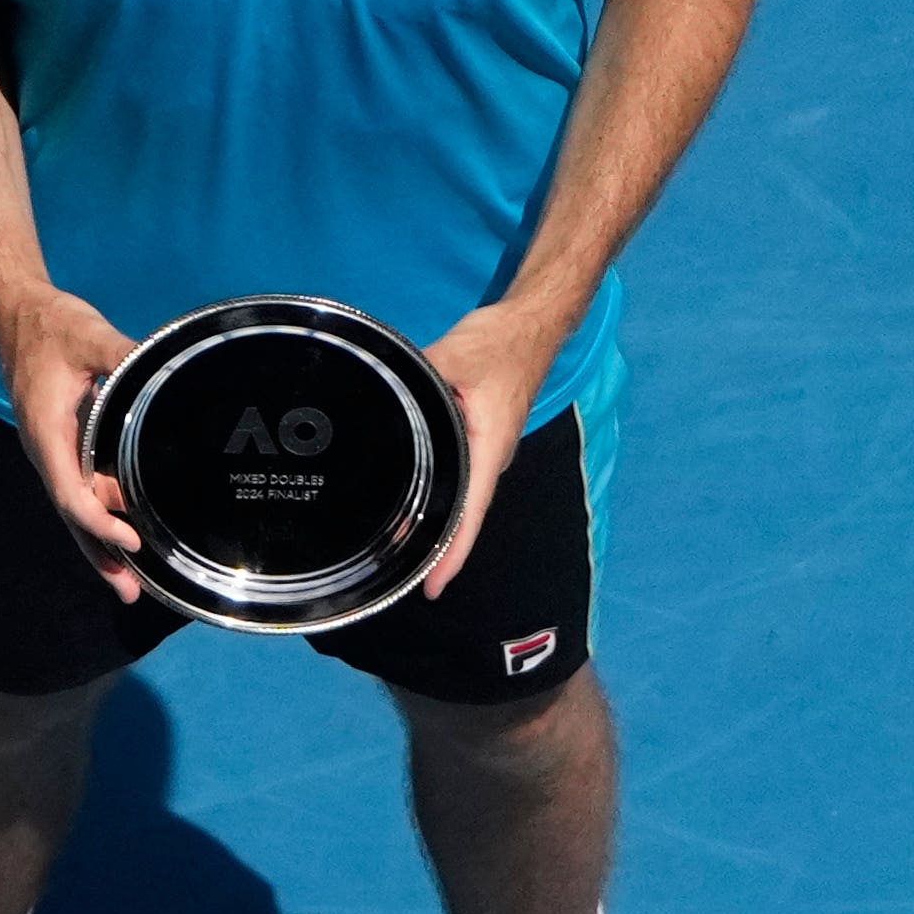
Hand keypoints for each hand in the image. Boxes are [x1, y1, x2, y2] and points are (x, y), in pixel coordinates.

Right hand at [0, 285, 144, 594]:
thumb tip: (161, 370)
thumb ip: (123, 356)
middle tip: (130, 592)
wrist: (17, 315)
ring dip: (99, 546)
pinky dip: (98, 520)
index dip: (99, 521)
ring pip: (75, 510)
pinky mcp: (62, 446)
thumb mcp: (89, 336)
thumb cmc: (50, 327)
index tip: (130, 539)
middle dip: (99, 555)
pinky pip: (79, 491)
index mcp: (46, 433)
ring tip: (127, 586)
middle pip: (71, 516)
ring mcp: (53, 452)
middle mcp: (45, 451)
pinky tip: (119, 539)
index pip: (70, 491)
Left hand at [411, 294, 569, 601]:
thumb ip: (417, 375)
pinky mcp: (480, 439)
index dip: (451, 554)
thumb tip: (380, 390)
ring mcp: (487, 451)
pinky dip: (439, 497)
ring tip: (400, 554)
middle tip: (398, 580)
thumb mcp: (455, 354)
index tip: (432, 589)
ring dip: (436, 525)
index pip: (469, 512)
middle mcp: (491, 458)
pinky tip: (415, 506)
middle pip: (463, 516)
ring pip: (460, 498)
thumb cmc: (502, 343)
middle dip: (436, 551)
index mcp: (489, 448)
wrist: (532, 323)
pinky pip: (458, 478)